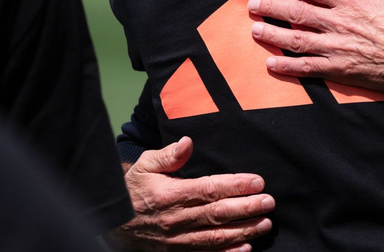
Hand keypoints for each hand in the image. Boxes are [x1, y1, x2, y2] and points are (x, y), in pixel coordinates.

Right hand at [107, 137, 273, 250]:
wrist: (114, 222)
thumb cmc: (133, 189)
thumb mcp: (144, 165)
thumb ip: (168, 155)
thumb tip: (188, 142)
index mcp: (170, 194)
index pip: (209, 189)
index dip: (235, 186)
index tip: (257, 181)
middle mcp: (176, 219)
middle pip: (218, 214)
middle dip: (247, 208)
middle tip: (269, 202)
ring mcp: (178, 239)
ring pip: (217, 236)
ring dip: (244, 231)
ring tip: (265, 223)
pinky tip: (246, 248)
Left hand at [247, 0, 383, 93]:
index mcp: (351, 1)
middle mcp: (339, 24)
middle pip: (296, 12)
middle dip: (271, 7)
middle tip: (253, 4)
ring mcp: (337, 48)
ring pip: (296, 39)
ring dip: (273, 34)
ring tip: (255, 30)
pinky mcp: (340, 70)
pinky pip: (308, 68)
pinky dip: (288, 66)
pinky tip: (271, 63)